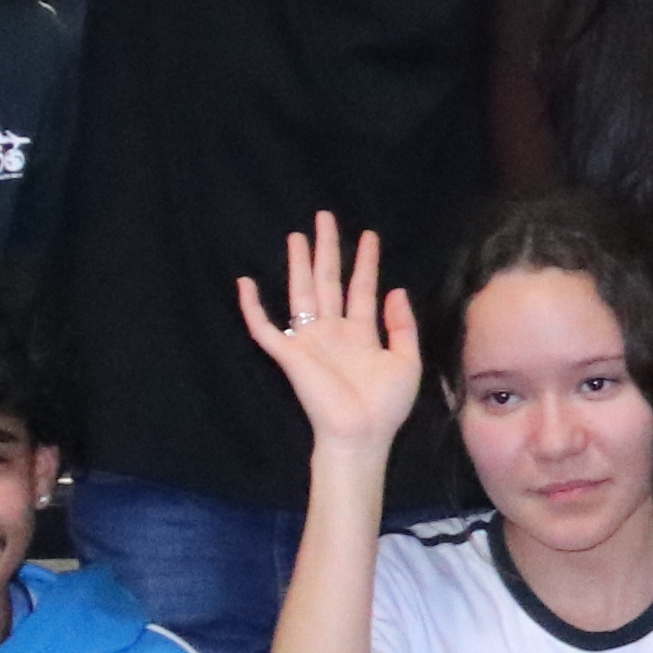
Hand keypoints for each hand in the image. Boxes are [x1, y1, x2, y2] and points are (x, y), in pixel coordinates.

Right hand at [231, 213, 420, 461]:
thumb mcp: (407, 361)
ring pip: (302, 294)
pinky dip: (252, 307)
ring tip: (298, 236)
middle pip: (329, 281)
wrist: (362, 435)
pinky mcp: (290, 355)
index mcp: (361, 333)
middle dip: (328, 250)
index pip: (362, 288)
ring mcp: (310, 341)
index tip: (370, 236)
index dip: (366, 262)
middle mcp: (333, 331)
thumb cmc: (386, 405)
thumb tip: (396, 289)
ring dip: (299, 265)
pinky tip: (245, 283)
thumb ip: (402, 325)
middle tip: (325, 218)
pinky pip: (264, 328)